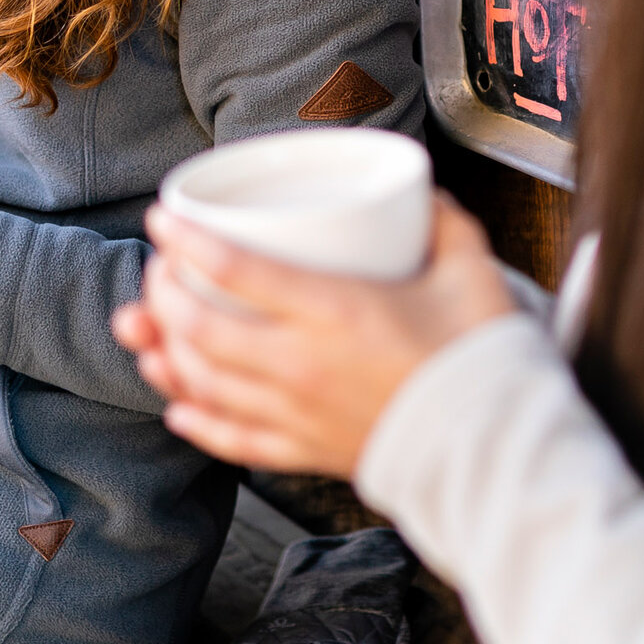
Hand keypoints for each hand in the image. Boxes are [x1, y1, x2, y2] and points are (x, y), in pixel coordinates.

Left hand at [111, 194, 516, 476]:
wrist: (499, 447)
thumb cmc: (483, 357)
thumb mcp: (468, 267)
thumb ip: (441, 219)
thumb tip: (420, 190)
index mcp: (337, 310)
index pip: (235, 270)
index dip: (186, 240)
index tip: (163, 218)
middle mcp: (303, 364)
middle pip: (199, 329)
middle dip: (162, 295)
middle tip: (158, 269)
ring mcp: (299, 413)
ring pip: (203, 385)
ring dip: (162, 354)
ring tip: (144, 329)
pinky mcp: (307, 453)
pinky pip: (232, 440)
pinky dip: (196, 420)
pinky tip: (178, 403)